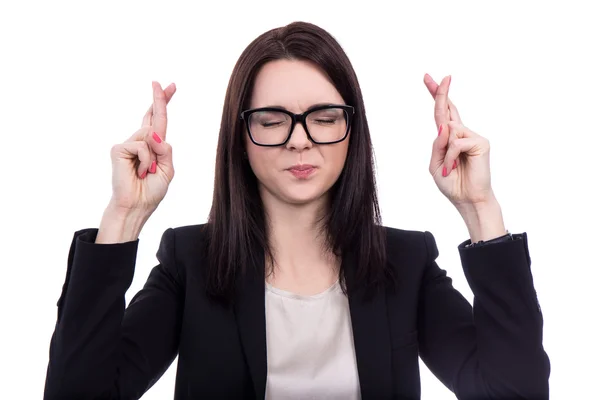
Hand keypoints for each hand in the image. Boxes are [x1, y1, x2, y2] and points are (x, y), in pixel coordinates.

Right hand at [108, 81, 176, 214]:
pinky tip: (139, 172)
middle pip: (151, 115)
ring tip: (147, 171)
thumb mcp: (167, 170)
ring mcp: (128, 144)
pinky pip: (142, 146)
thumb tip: (155, 133)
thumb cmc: (151, 190)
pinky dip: (145, 161)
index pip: (159, 120)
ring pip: (150, 134)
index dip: (163, 103)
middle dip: (159, 99)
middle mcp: (140, 142)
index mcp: (153, 145)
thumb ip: (165, 150)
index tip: (170, 86)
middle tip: (160, 82)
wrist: (136, 206)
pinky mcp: (119, 149)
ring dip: (154, 156)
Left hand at [423, 74, 494, 207]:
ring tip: (449, 169)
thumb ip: (437, 144)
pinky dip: (451, 157)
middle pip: (449, 108)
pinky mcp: (481, 143)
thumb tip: (445, 126)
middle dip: (439, 92)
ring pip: (449, 131)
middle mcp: (461, 133)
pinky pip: (457, 143)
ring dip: (445, 153)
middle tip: (431, 76)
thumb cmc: (452, 183)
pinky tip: (454, 167)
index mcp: (449, 138)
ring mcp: (472, 136)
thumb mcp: (436, 164)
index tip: (429, 78)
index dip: (436, 95)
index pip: (442, 113)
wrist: (467, 199)